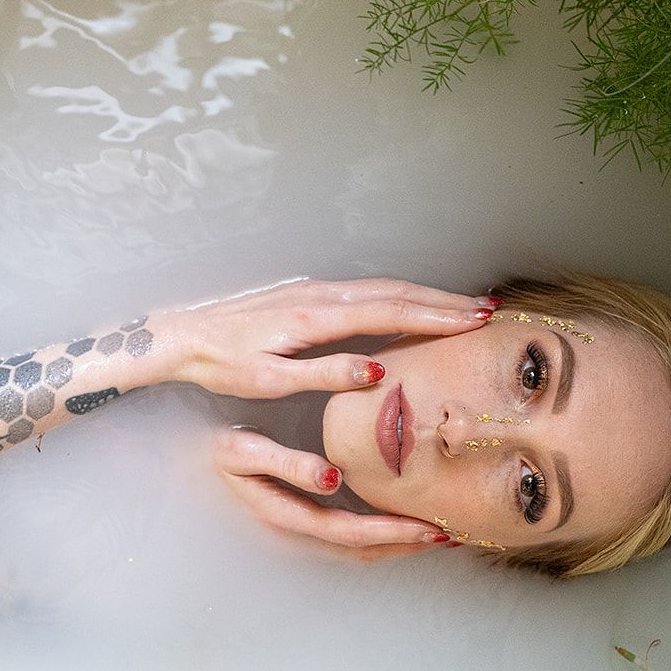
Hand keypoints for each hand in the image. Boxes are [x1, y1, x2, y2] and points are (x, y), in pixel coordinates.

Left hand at [159, 277, 495, 397]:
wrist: (183, 336)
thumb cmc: (223, 365)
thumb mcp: (271, 381)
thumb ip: (326, 375)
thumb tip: (377, 372)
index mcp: (315, 318)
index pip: (389, 314)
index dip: (436, 318)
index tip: (474, 321)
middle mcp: (320, 295)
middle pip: (395, 293)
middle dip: (443, 302)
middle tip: (488, 310)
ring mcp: (314, 289)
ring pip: (382, 288)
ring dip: (425, 296)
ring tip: (464, 307)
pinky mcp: (307, 294)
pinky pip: (365, 290)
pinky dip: (399, 296)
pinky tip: (413, 304)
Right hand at [213, 427, 456, 562]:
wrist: (186, 459)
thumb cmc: (217, 447)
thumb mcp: (244, 451)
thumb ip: (287, 464)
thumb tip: (333, 480)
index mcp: (283, 516)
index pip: (349, 533)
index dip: (391, 534)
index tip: (430, 528)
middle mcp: (292, 533)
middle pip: (358, 551)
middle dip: (404, 546)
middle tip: (449, 535)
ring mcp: (296, 533)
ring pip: (354, 551)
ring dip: (396, 545)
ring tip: (437, 534)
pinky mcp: (300, 523)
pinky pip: (345, 538)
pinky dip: (379, 536)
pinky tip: (401, 524)